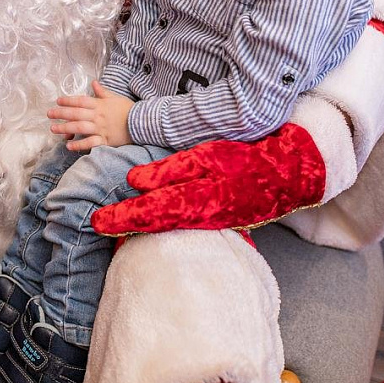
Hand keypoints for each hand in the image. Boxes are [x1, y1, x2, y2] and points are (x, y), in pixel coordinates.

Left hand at [49, 81, 131, 150]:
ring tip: (53, 128)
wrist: (143, 123)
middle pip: (77, 113)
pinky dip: (79, 145)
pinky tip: (69, 146)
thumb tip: (93, 82)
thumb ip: (102, 92)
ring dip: (65, 128)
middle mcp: (98, 116)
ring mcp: (101, 128)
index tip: (58, 100)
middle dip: (61, 113)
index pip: (81, 101)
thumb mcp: (115, 98)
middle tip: (49, 114)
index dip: (68, 100)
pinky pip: (90, 143)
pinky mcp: (105, 140)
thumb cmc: (128, 110)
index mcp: (100, 105)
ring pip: (80, 127)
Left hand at [89, 126, 328, 236]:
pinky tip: (146, 221)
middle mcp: (200, 217)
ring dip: (139, 225)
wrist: (287, 176)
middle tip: (96, 224)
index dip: (122, 217)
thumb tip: (133, 181)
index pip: (150, 211)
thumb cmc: (246, 160)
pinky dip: (160, 223)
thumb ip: (170, 170)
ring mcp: (209, 223)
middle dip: (124, 224)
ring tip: (113, 223)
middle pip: (154, 223)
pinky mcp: (215, 221)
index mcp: (197, 199)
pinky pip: (182, 224)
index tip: (97, 221)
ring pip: (167, 225)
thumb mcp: (207, 157)